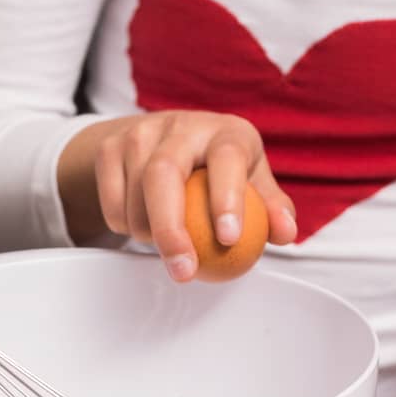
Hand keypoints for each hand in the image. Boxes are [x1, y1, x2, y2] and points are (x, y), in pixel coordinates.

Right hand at [58, 111, 295, 281]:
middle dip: (170, 228)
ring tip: (169, 245)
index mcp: (225, 132)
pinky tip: (144, 228)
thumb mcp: (251, 181)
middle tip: (183, 270)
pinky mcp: (109, 148)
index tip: (229, 239)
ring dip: (148, 234)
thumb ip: (271, 208)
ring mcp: (140, 132)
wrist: (161, 139)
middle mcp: (181, 125)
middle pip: (163, 173)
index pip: (227, 159)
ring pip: (134, 195)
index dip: (226, 198)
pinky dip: (125, 227)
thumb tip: (286, 233)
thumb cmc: (218, 168)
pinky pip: (111, 203)